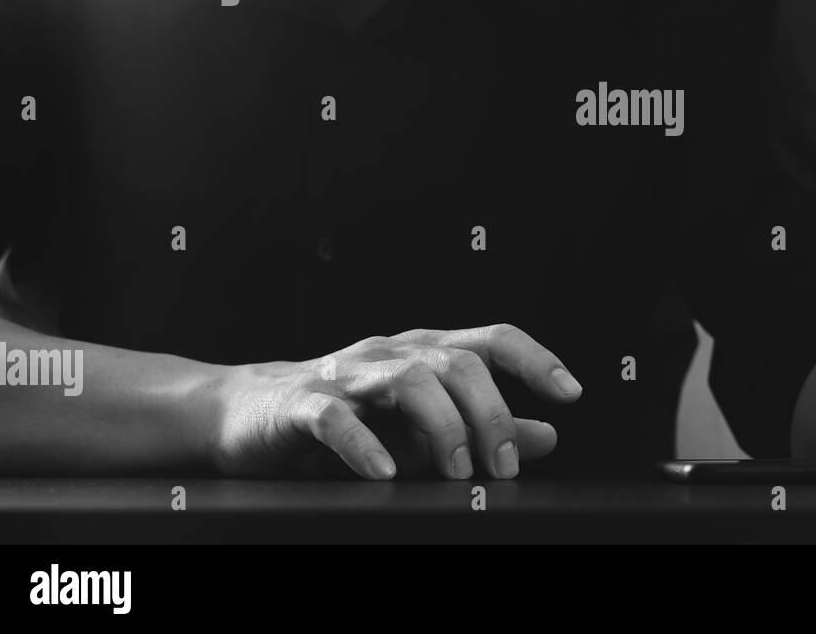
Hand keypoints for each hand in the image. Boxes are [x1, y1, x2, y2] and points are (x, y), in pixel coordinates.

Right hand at [208, 325, 582, 479]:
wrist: (245, 414)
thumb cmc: (345, 416)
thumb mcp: (422, 424)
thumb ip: (483, 427)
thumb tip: (549, 434)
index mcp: (424, 352)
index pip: (491, 340)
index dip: (535, 360)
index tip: (571, 393)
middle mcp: (391, 353)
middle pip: (458, 362)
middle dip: (491, 415)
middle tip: (503, 467)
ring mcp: (347, 374)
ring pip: (409, 379)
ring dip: (443, 427)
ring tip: (456, 472)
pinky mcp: (302, 405)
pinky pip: (338, 418)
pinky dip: (365, 446)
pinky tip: (384, 474)